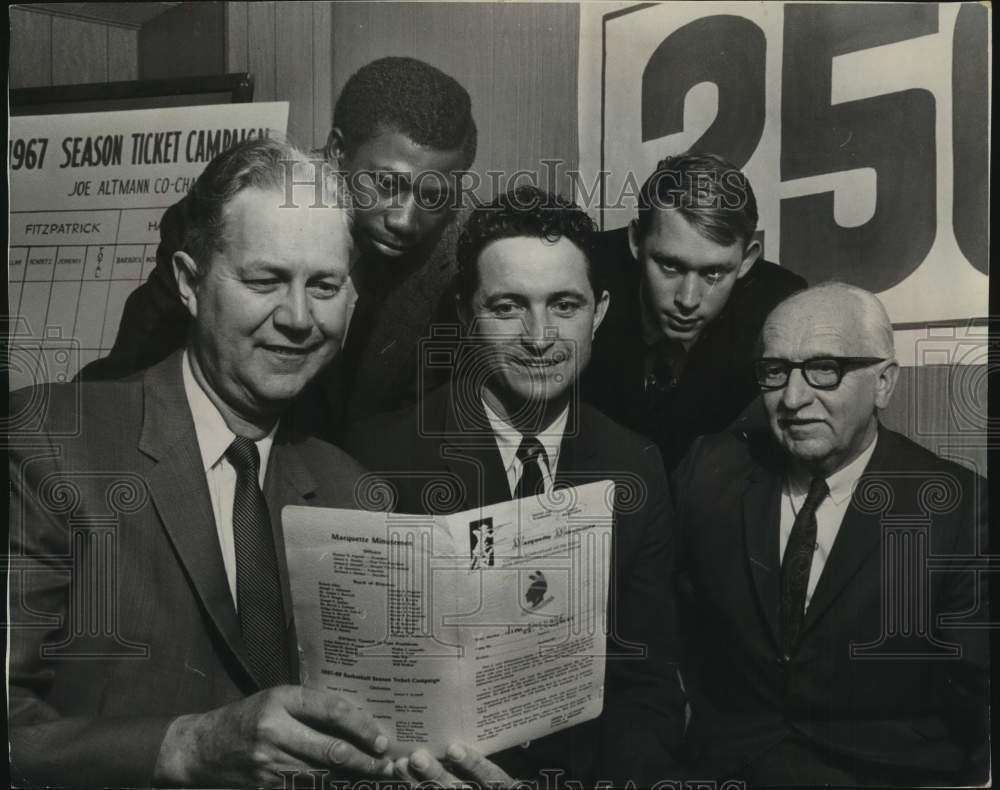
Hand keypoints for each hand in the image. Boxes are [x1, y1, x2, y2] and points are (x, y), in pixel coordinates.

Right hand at [154, 685, 392, 786]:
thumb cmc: (246, 717)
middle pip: (331, 750)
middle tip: (387, 765)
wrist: (201, 748)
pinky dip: (328, 788)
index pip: (331, 711)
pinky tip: (345, 788)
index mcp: (281, 701)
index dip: (361, 726)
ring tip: (376, 779)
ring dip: (351, 780)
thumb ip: (310, 707)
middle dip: (364, 760)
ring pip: (322, 776)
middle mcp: (275, 731)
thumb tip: (356, 720)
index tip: (380, 738)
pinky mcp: (265, 787)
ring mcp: (269, 764)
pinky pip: (305, 789)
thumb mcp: (276, 700)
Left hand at [395, 744, 514, 787]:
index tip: (453, 749)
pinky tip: (398, 773)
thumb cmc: (493, 775)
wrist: (477, 786)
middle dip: (435, 773)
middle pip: (457, 789)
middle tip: (417, 757)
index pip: (488, 775)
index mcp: (500, 785)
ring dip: (416, 781)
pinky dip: (411, 784)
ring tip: (400, 764)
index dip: (472, 763)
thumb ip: (498, 747)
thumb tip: (505, 727)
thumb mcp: (503, 763)